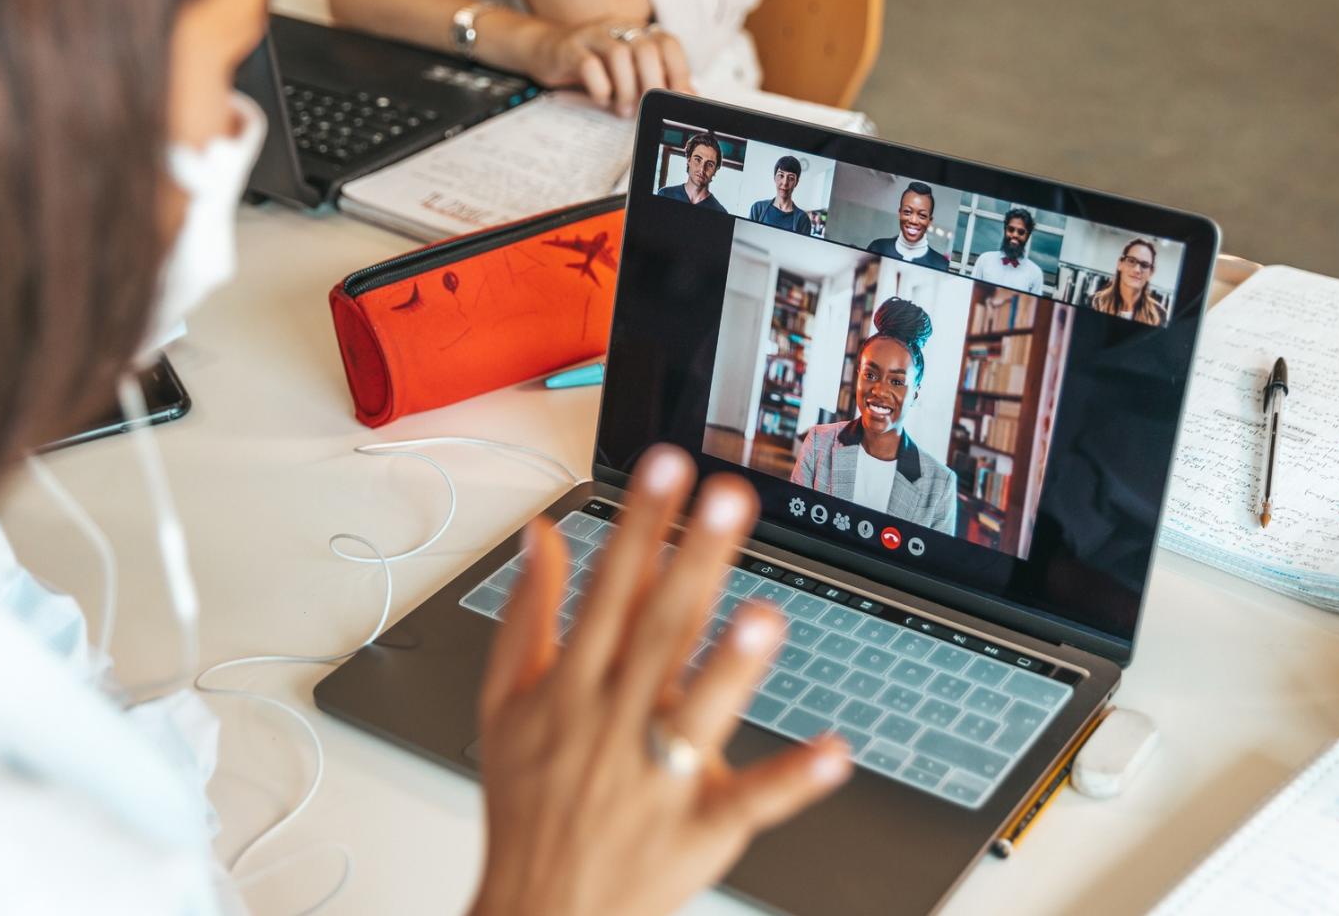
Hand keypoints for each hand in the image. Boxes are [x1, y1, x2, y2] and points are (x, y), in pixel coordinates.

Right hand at [470, 446, 851, 915]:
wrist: (539, 912)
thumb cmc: (528, 803)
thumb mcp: (506, 702)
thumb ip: (525, 614)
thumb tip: (539, 537)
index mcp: (573, 686)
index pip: (610, 588)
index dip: (640, 524)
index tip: (669, 466)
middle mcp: (616, 723)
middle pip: (661, 633)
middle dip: (694, 562)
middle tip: (730, 499)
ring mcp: (658, 779)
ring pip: (699, 714)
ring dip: (733, 667)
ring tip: (765, 617)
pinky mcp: (699, 830)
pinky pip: (750, 804)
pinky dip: (790, 781)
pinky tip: (832, 752)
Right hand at [523, 19, 693, 116]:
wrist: (546, 49)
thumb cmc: (593, 64)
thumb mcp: (627, 70)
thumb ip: (656, 79)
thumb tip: (690, 95)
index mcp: (636, 32)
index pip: (667, 43)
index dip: (678, 69)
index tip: (678, 97)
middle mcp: (617, 28)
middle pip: (645, 49)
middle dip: (651, 83)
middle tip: (647, 107)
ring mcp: (592, 36)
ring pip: (618, 55)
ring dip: (626, 88)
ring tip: (624, 109)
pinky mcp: (570, 48)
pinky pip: (588, 65)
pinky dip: (599, 87)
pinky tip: (601, 100)